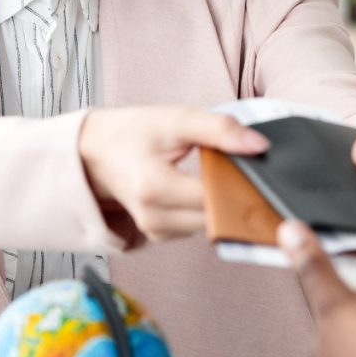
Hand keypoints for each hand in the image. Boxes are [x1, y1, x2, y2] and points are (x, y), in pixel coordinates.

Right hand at [79, 107, 269, 241]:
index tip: (256, 168)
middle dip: (235, 194)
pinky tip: (203, 189)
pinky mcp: (160, 236)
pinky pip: (198, 227)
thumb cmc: (134, 134)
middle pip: (218, 216)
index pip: (217, 196)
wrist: (96, 153)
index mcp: (155, 187)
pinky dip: (206, 210)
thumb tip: (259, 147)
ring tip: (218, 175)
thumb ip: (220, 130)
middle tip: (241, 169)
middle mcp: (154, 217)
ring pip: (211, 224)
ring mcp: (156, 231)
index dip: (242, 183)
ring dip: (221, 203)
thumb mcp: (176, 120)